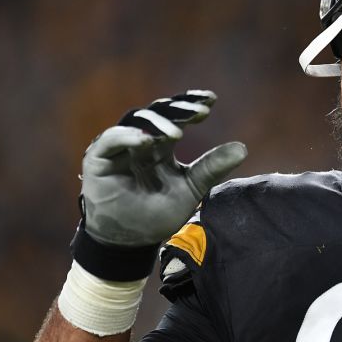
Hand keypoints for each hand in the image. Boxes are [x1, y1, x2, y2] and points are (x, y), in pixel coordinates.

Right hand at [80, 90, 247, 247]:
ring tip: (176, 133)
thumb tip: (243, 148)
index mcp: (160, 144)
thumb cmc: (157, 214)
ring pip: (135, 121)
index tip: (211, 100)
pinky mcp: (98, 158)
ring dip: (157, 123)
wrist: (130, 241)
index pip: (176, 117)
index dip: (191, 106)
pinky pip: (111, 139)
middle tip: (198, 111)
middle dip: (178, 110)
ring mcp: (118, 147)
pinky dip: (128, 136)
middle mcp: (139, 140)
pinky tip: (147, 140)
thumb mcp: (190, 189)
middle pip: (158, 113)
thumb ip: (212, 168)